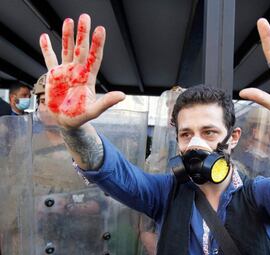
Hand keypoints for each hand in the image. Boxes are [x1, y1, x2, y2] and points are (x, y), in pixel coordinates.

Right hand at [39, 14, 124, 128]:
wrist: (67, 122)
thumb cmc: (81, 117)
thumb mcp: (94, 110)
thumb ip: (107, 102)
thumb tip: (122, 96)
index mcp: (88, 78)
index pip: (94, 57)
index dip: (97, 44)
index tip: (100, 30)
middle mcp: (78, 72)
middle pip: (81, 49)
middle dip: (83, 33)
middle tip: (85, 17)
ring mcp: (66, 72)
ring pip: (67, 50)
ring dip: (67, 36)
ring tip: (68, 21)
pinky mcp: (54, 76)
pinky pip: (50, 59)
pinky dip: (46, 49)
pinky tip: (45, 37)